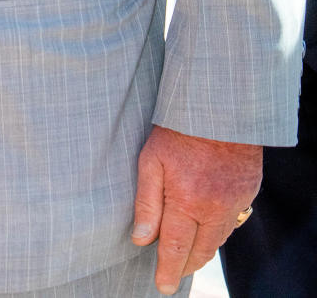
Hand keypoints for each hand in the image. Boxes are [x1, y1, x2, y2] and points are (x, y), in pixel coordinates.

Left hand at [132, 125, 260, 295]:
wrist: (220, 108)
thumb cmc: (178, 131)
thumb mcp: (151, 160)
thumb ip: (147, 202)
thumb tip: (141, 239)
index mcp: (187, 202)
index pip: (175, 248)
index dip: (167, 270)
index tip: (162, 286)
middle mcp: (214, 209)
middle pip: (200, 251)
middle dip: (185, 265)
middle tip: (171, 273)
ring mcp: (234, 202)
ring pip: (218, 239)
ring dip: (202, 250)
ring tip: (186, 254)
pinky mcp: (247, 192)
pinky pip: (232, 221)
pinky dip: (218, 230)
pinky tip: (207, 227)